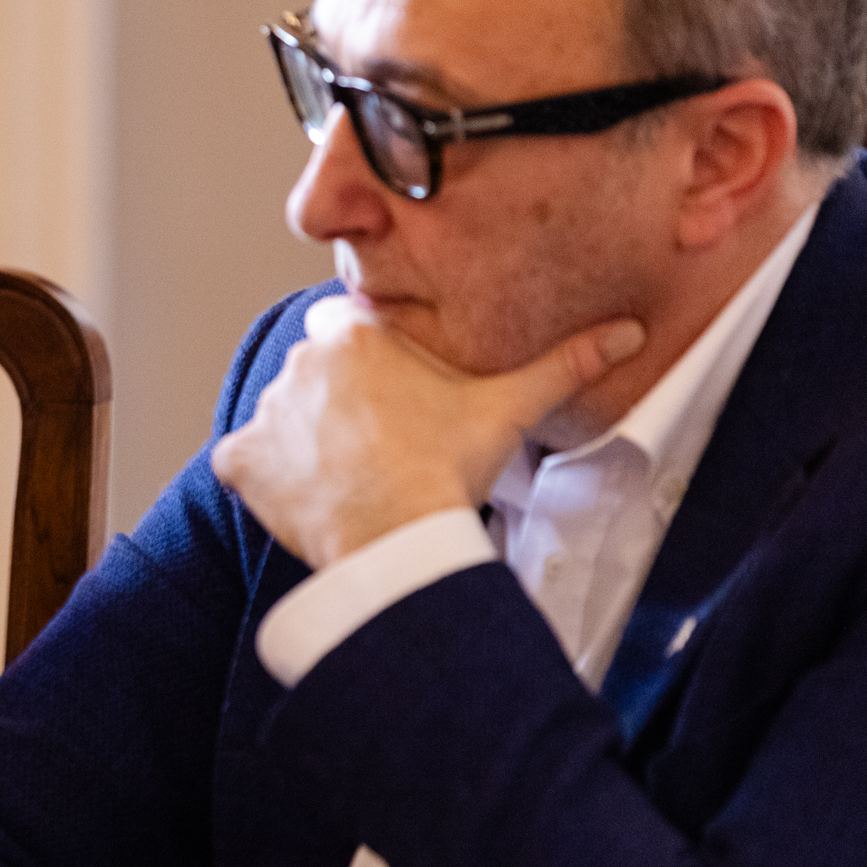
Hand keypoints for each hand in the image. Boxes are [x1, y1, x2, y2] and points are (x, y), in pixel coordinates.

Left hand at [210, 296, 642, 568]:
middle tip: (376, 449)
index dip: (373, 370)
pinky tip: (303, 499)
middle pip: (314, 376)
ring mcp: (265, 410)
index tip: (393, 404)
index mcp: (356, 334)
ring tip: (348, 480)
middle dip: (337, 406)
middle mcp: (300, 360)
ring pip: (280, 420)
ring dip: (301, 445)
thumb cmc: (450, 467)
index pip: (351, 333)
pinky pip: (241, 463)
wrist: (400, 535)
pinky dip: (262, 480)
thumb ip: (565, 363)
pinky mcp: (240, 460)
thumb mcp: (509, 406)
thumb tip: (627, 331)